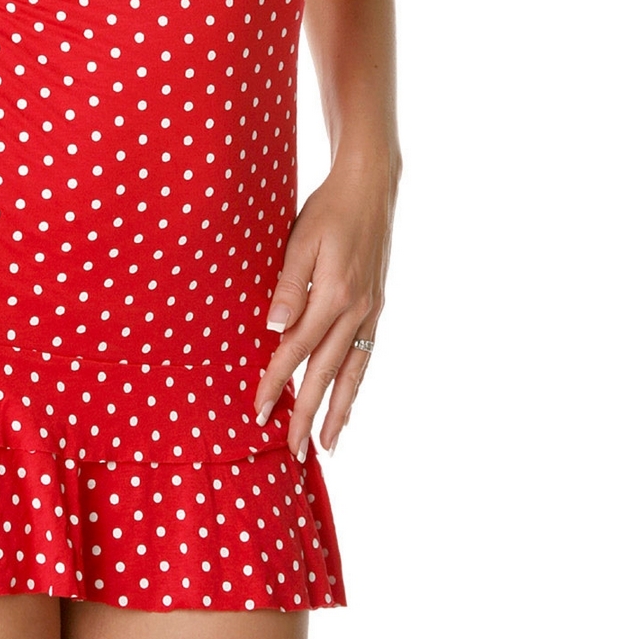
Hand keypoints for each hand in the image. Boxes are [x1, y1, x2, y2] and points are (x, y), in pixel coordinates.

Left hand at [253, 163, 395, 457]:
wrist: (371, 186)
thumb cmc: (328, 209)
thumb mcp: (300, 239)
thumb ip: (287, 285)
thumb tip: (273, 329)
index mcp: (333, 294)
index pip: (297, 350)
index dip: (277, 383)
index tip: (260, 412)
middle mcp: (357, 310)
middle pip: (327, 373)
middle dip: (308, 414)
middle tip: (294, 452)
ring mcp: (371, 311)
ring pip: (354, 372)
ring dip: (339, 410)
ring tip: (328, 444)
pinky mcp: (378, 306)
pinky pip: (367, 356)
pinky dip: (357, 384)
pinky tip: (348, 401)